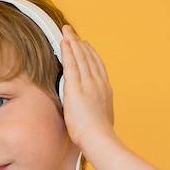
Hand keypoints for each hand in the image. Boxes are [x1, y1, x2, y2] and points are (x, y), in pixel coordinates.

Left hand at [60, 25, 114, 149]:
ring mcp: (88, 83)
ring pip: (80, 57)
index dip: (91, 55)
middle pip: (89, 58)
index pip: (98, 67)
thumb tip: (95, 116)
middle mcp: (98, 83)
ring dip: (73, 42)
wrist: (98, 138)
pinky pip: (71, 63)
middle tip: (73, 33)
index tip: (86, 46)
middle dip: (80, 44)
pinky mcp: (76, 87)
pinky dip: (68, 50)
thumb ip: (97, 112)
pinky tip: (64, 41)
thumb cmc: (98, 136)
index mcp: (105, 91)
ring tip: (67, 31)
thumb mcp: (102, 119)